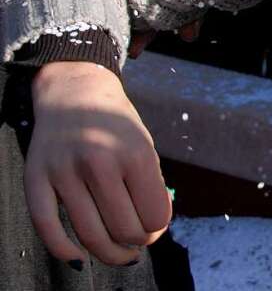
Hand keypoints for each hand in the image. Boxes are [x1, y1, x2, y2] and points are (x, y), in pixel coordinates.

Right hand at [26, 62, 171, 265]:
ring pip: (90, 236)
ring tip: (118, 253)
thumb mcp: (145, 146)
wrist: (76, 93)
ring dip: (109, 254)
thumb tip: (151, 231)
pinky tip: (79, 256)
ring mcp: (65, 171)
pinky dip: (65, 251)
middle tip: (136, 240)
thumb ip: (151, 186)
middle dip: (136, 244)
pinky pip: (48, 229)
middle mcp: (100, 162)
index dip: (157, 229)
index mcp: (135, 153)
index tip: (153, 226)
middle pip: (125, 230)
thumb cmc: (116, 126)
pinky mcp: (36, 179)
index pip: (154, 216)